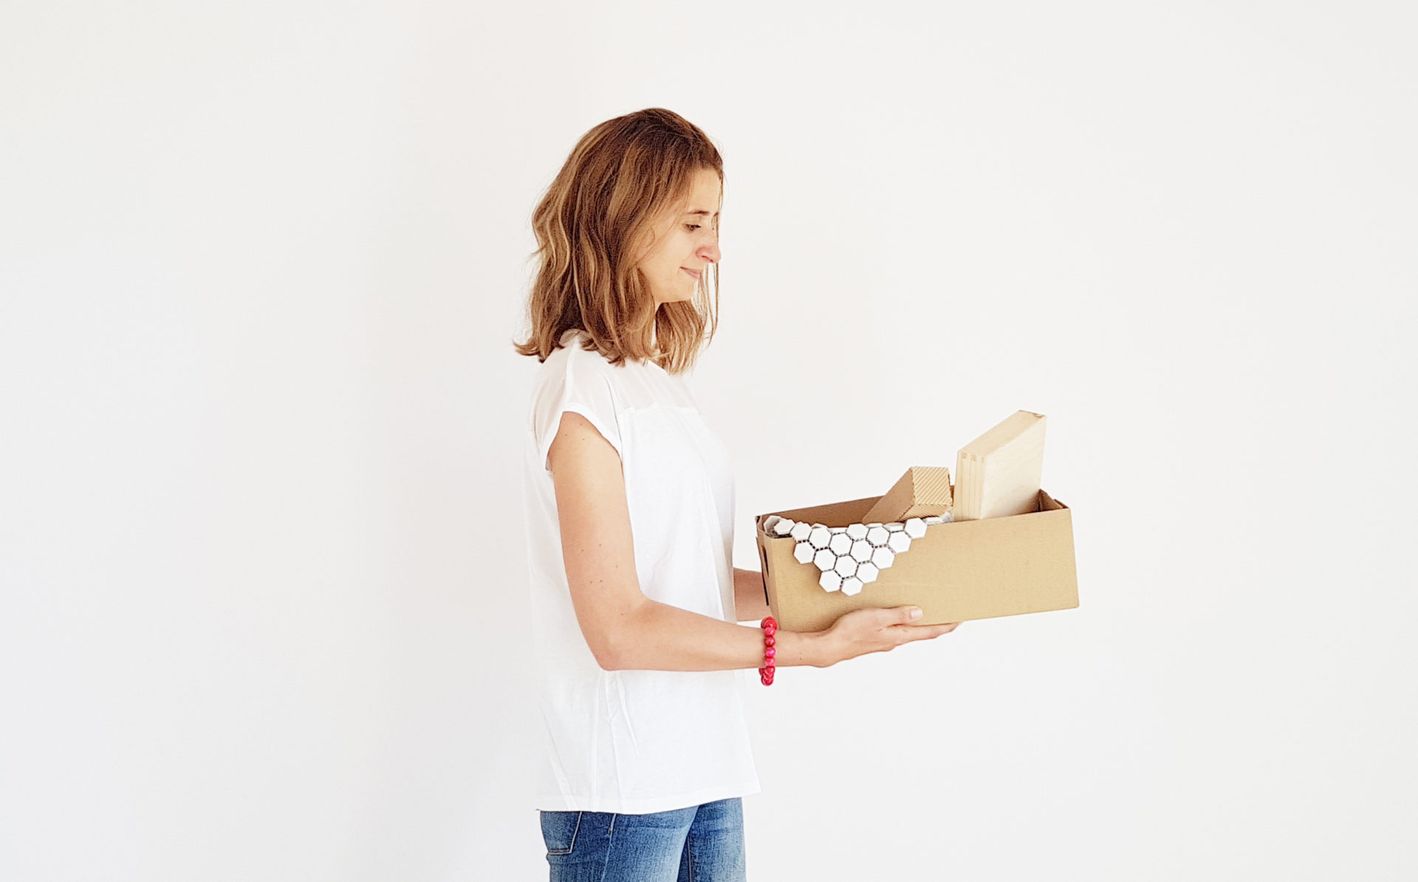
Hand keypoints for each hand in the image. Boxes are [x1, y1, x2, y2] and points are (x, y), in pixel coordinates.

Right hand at [817, 606, 959, 666]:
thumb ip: (898, 615)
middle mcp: (894, 641)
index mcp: (898, 636)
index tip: (960, 620)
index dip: (946, 626)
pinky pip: (895, 632)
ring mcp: (884, 642)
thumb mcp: (876, 617)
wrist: (829, 647)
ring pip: (908, 633)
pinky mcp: (874, 640)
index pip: (929, 632)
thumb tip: (920, 613)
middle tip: (949, 616)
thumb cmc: (850, 631)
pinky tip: (898, 620)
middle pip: (922, 633)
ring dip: (920, 625)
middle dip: (937, 625)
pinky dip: (904, 625)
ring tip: (927, 614)